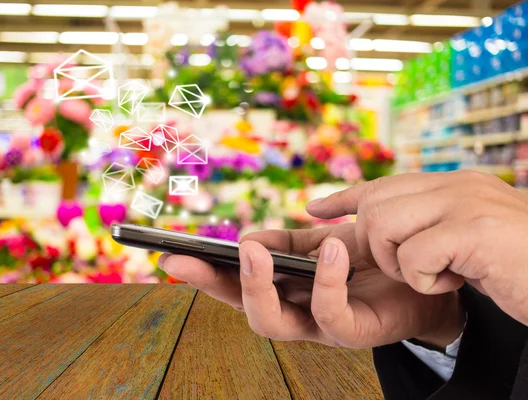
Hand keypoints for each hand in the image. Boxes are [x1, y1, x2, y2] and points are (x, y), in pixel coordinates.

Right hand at [159, 224, 463, 348]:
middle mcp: (297, 313)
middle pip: (242, 309)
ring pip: (274, 322)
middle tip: (191, 259)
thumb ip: (292, 241)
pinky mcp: (356, 332)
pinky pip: (330, 314)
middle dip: (213, 285)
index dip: (204, 273)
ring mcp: (323, 327)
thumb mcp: (325, 243)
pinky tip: (329, 247)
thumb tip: (250, 236)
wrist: (433, 281)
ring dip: (258, 285)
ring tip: (254, 249)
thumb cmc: (375, 260)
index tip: (171, 255)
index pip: (236, 285)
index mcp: (287, 289)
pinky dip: (325, 281)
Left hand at [306, 171, 527, 325]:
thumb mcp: (464, 238)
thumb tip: (372, 224)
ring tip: (437, 273)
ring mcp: (465, 202)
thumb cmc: (514, 265)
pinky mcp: (474, 230)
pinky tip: (459, 280)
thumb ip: (426, 224)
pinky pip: (414, 256)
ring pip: (384, 226)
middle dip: (377, 246)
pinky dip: (427, 280)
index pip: (383, 183)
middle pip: (375, 206)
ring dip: (400, 263)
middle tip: (414, 265)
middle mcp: (455, 184)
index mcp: (451, 184)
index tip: (315, 208)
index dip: (344, 196)